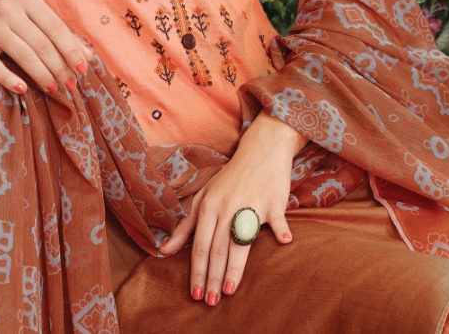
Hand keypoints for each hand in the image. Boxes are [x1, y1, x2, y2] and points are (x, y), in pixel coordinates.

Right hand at [0, 0, 95, 95]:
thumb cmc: (20, 22)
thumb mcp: (42, 23)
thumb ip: (65, 37)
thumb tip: (88, 57)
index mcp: (29, 0)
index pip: (56, 27)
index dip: (71, 50)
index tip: (82, 69)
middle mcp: (8, 9)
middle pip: (41, 43)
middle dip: (59, 67)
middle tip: (70, 84)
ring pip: (22, 54)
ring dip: (41, 75)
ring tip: (53, 87)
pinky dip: (9, 79)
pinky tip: (23, 89)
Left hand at [157, 113, 302, 303]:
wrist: (262, 149)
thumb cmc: (232, 176)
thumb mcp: (204, 196)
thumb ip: (185, 225)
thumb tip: (164, 251)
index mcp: (211, 205)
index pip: (202, 245)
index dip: (197, 270)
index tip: (196, 293)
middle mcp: (229, 206)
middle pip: (219, 248)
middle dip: (213, 277)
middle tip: (211, 300)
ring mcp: (252, 204)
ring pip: (242, 241)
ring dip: (235, 268)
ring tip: (229, 290)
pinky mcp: (274, 202)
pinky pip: (277, 219)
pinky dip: (281, 229)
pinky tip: (284, 242)